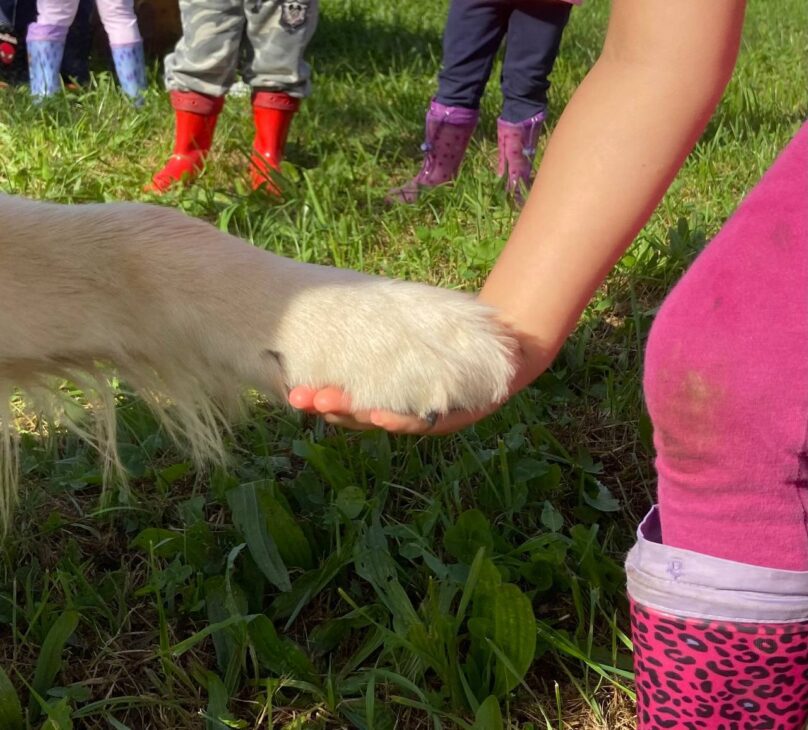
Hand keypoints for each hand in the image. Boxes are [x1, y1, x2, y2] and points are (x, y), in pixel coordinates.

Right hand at [286, 334, 534, 434]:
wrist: (510, 335)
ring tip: (329, 403)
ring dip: (356, 413)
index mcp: (387, 390)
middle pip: (358, 414)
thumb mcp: (409, 322)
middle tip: (300, 398)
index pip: (347, 398)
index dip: (319, 396)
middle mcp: (403, 408)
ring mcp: (428, 415)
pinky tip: (378, 415)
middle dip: (330, 405)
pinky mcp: (457, 417)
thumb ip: (378, 326)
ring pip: (385, 421)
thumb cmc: (455, 328)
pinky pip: (424, 422)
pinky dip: (400, 419)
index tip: (292, 389)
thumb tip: (328, 305)